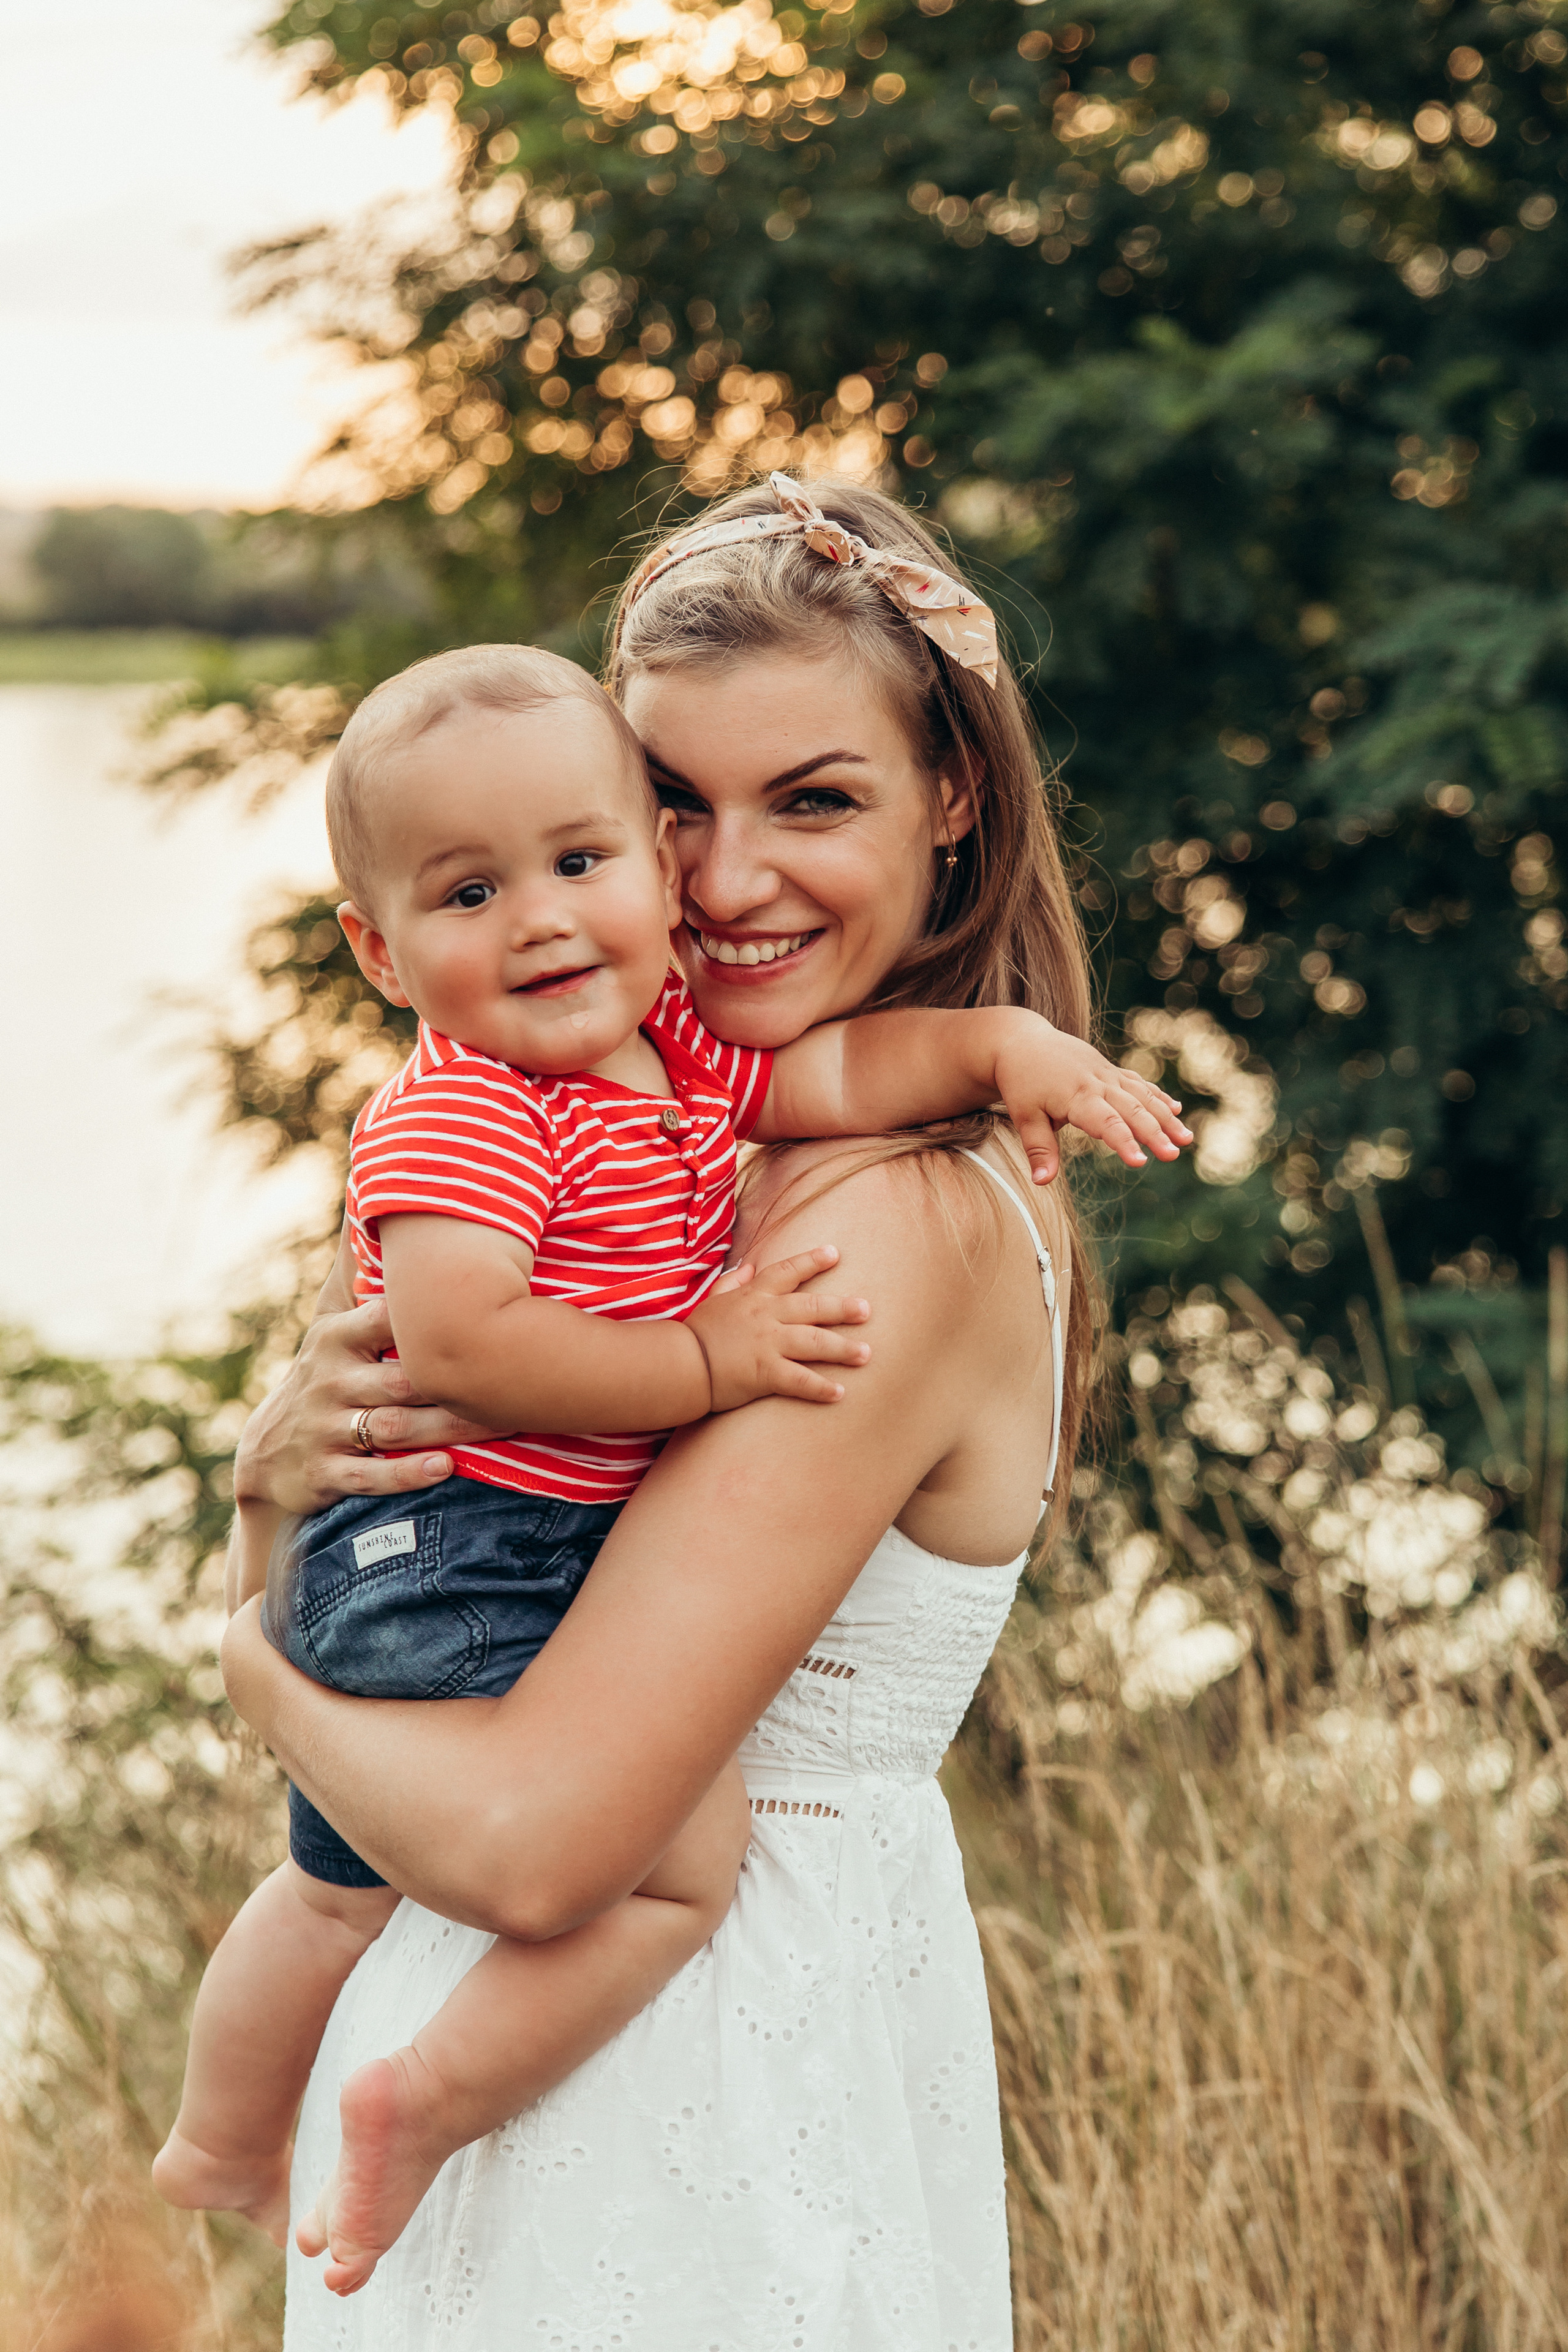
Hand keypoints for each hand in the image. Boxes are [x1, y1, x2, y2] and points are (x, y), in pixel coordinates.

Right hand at [232, 1296, 507, 1515]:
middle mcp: (330, 1379)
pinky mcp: (325, 1474)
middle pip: (403, 1379)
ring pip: (392, 1427)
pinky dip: (407, 1474)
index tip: (486, 1300)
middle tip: (518, 1377)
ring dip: (447, 1427)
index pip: (386, 1318)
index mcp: (337, 1338)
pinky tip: (445, 1467)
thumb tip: (367, 1199)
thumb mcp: (334, 1327)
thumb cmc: (327, 1378)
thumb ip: (360, 1276)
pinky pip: (370, 1475)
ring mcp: (325, 1428)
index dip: (429, 1312)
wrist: (268, 1458)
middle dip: (457, 1380)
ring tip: (500, 1424)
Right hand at [686, 1244, 870, 1411]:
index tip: (835, 1253)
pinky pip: (800, 1380)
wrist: (678, 1364)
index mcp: (753, 1296)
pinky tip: (841, 1393)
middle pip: (812, 1306)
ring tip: (866, 1353)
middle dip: (842, 1307)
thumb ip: (731, 1282)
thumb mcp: (712, 1300)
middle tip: (867, 1310)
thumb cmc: (694, 1334)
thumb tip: (747, 1266)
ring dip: (843, 1348)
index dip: (811, 1261)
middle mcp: (766, 1316)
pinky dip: (821, 1388)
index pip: (787, 1272)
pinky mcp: (765, 1372)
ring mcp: (768, 1343)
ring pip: (814, 1342)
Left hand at [992, 1019, 1192, 1182]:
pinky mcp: (1110, 1070)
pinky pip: (1138, 1083)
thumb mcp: (1024, 1116)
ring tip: (1186, 1139)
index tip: (1140, 1162)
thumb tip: (1042, 1182)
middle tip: (1173, 1155)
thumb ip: (1039, 1149)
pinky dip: (1157, 1095)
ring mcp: (1107, 1074)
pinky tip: (1175, 1110)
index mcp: (1076, 1096)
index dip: (1124, 1142)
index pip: (1105, 1122)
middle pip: (1132, 1110)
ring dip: (1165, 1117)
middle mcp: (1097, 1083)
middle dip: (1155, 1133)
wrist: (1022, 1042)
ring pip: (1142, 1096)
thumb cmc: (1022, 1083)